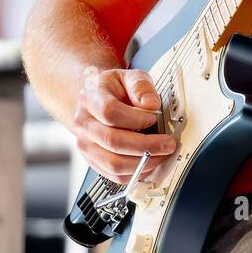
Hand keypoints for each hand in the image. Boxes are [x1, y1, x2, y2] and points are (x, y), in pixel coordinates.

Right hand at [72, 67, 174, 182]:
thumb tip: (151, 105)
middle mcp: (84, 124)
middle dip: (146, 145)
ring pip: (113, 163)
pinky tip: (150, 163)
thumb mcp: (129, 77)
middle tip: (167, 143)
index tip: (152, 119)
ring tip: (162, 154)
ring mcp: (86, 145)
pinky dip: (136, 173)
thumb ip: (141, 86)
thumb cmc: (115, 90)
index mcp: (90, 99)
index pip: (109, 112)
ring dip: (143, 162)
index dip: (134, 119)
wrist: (98, 101)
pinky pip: (115, 175)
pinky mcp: (94, 161)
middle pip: (112, 141)